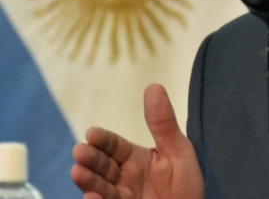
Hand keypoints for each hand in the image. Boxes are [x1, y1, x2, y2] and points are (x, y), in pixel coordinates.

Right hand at [70, 83, 204, 198]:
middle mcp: (123, 178)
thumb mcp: (178, 150)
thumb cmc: (186, 185)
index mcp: (134, 159)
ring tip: (78, 172)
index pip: (114, 146)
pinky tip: (92, 197)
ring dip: (88, 181)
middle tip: (80, 152)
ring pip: (100, 188)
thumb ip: (163, 123)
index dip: (103, 140)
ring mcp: (121, 197)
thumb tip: (153, 86)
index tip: (92, 133)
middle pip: (102, 166)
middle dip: (90, 159)